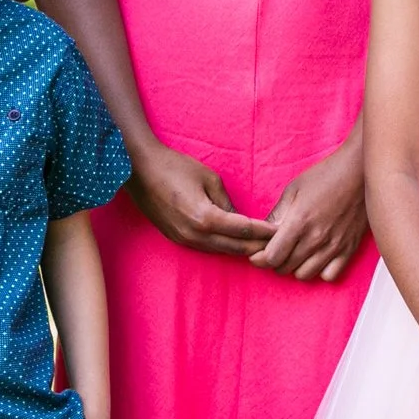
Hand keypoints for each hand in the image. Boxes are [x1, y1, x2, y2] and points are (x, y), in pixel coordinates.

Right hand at [126, 140, 275, 257]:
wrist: (139, 171)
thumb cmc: (175, 167)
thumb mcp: (209, 178)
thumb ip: (227, 202)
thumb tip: (238, 218)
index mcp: (206, 218)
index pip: (243, 230)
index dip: (263, 232)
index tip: (280, 231)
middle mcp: (196, 235)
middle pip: (235, 247)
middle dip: (257, 246)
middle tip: (277, 244)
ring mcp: (185, 240)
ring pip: (221, 251)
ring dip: (241, 249)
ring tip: (260, 246)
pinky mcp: (177, 239)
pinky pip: (206, 248)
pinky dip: (223, 246)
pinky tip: (235, 243)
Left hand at [254, 142, 367, 281]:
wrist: (360, 172)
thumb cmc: (325, 176)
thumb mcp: (294, 189)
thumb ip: (277, 214)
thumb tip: (263, 232)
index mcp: (298, 222)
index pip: (272, 257)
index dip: (261, 258)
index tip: (259, 253)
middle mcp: (315, 238)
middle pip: (285, 268)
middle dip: (276, 261)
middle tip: (278, 250)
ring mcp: (334, 246)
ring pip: (305, 275)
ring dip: (296, 267)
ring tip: (296, 253)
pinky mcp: (349, 249)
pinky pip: (329, 275)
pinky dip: (320, 271)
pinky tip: (317, 257)